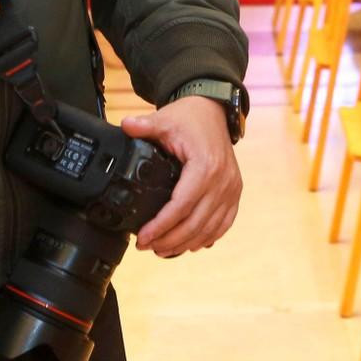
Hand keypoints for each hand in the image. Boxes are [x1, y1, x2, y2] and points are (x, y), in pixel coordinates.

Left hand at [124, 96, 242, 256]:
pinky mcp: (234, 191)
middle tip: (148, 247)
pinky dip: (208, 237)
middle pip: (196, 223)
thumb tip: (125, 126)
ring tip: (163, 250)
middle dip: (170, 240)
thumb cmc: (190, 117)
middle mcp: (222, 181)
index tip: (143, 238)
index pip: (182, 206)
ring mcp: (231, 188)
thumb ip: (144, 125)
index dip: (161, 226)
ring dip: (186, 243)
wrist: (214, 111)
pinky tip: (191, 244)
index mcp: (205, 166)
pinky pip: (224, 223)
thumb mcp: (165, 119)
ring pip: (210, 228)